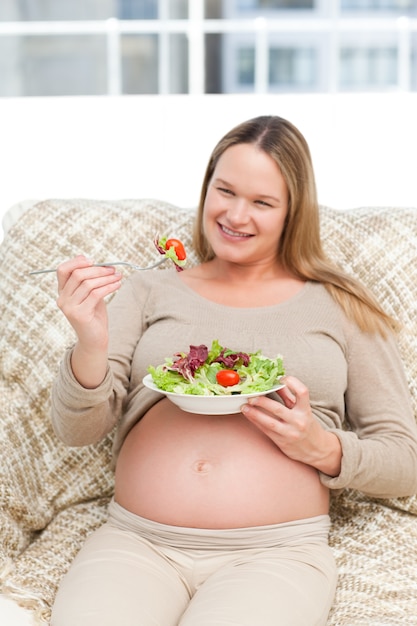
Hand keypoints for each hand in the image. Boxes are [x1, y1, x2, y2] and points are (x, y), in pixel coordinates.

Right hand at [56, 255, 121, 387]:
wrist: (94, 340)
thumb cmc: (94, 316)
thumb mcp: (90, 295)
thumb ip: (89, 281)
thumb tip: (97, 263)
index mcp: (62, 292)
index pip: (62, 270)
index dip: (76, 261)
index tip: (93, 261)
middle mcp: (62, 299)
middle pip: (78, 274)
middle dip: (98, 270)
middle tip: (113, 269)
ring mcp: (69, 307)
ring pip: (88, 283)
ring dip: (106, 278)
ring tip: (118, 276)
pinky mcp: (80, 314)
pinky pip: (96, 294)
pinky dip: (109, 286)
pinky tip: (117, 285)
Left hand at [241, 375, 341, 476]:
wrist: (316, 450)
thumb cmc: (308, 426)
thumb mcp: (303, 410)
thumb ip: (290, 396)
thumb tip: (276, 383)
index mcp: (306, 411)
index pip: (302, 392)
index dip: (292, 383)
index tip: (281, 379)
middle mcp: (298, 422)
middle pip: (278, 409)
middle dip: (262, 401)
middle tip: (251, 396)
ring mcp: (289, 433)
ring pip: (269, 422)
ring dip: (254, 413)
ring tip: (245, 407)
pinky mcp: (282, 442)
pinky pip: (266, 430)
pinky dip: (256, 422)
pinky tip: (249, 416)